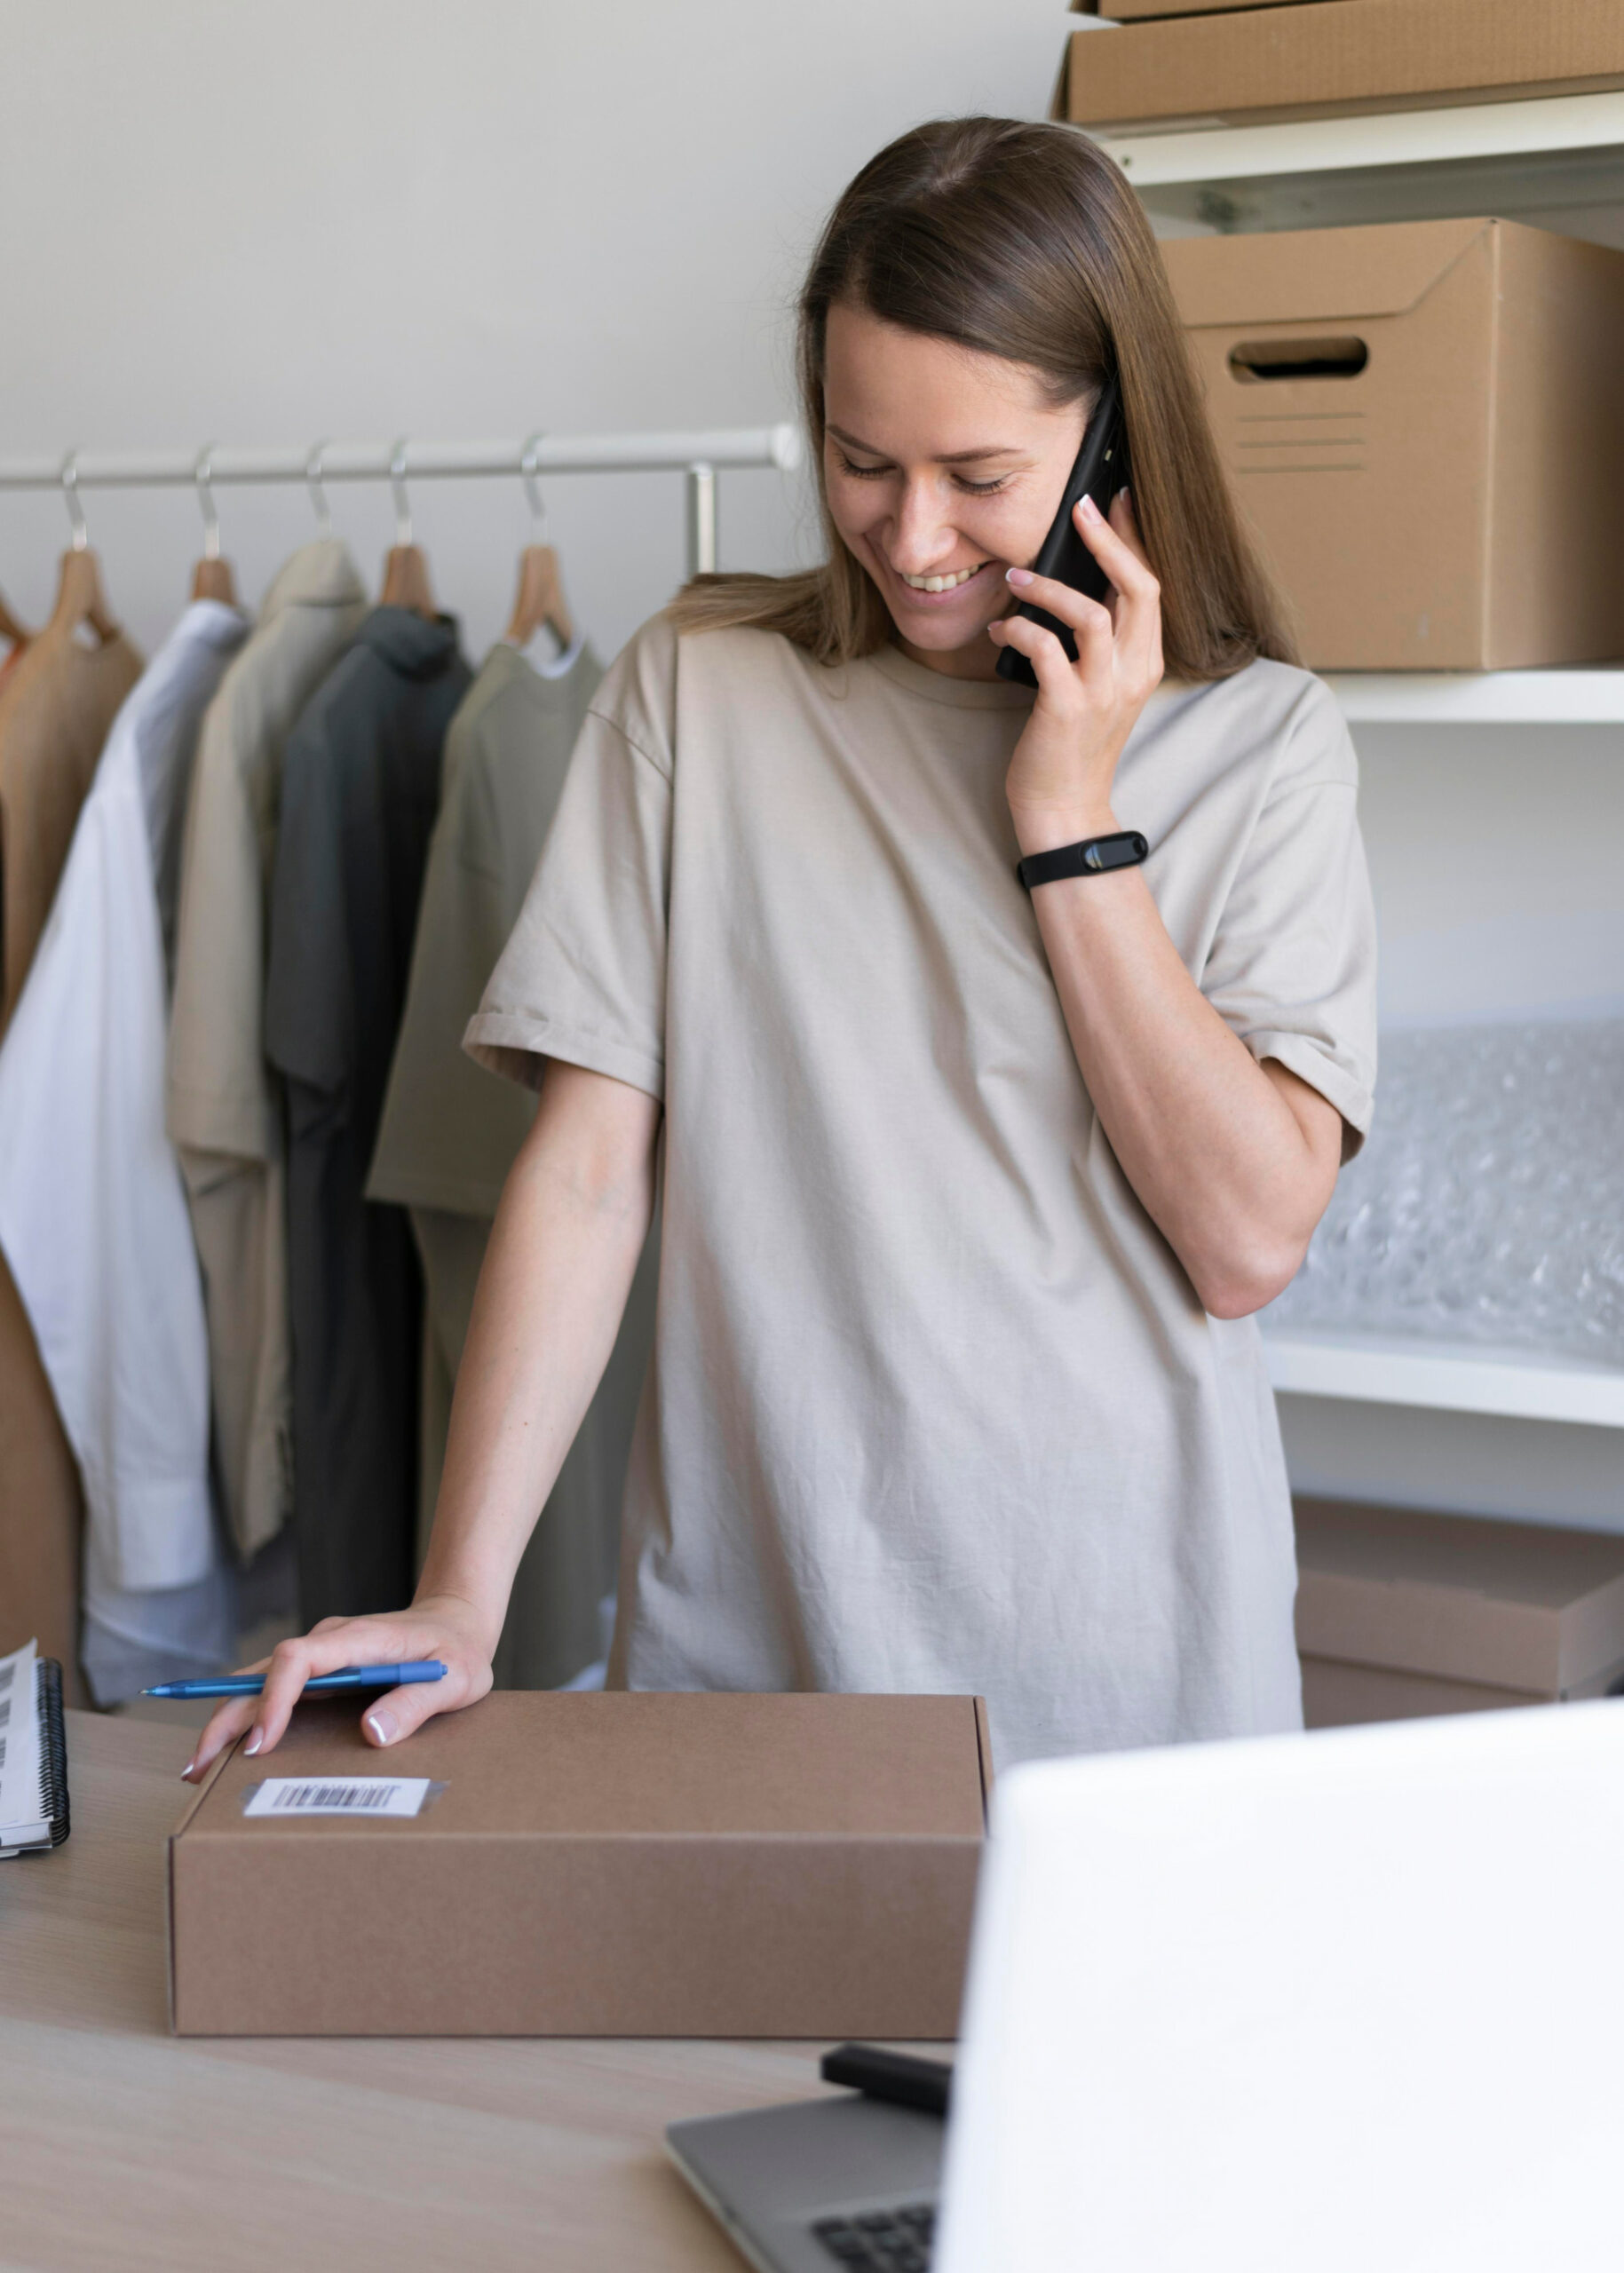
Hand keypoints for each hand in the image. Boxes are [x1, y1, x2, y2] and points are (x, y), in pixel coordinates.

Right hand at [180, 1592, 497, 1782]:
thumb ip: (416, 1703)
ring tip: (196, 1770)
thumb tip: (371, 1735)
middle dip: (227, 1718)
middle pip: (263, 1672)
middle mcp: (329, 1641)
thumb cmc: (459, 1651)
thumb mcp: (455, 1679)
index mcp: (359, 1639)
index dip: (274, 1699)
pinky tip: (227, 1752)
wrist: (457, 1622)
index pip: (299, 1659)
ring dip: (226, 1720)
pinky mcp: (319, 1671)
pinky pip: (273, 1690)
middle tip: (197, 1769)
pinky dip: (245, 1718)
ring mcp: (320, 1654)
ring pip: (258, 1681)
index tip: (262, 1745)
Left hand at [989, 489, 1162, 855]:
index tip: (1114, 500)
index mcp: (1144, 663)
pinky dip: (1018, 630)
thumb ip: (1094, 642)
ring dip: (1050, 588)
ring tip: (1016, 578)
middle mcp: (1132, 674)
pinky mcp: (1065, 709)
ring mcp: (1102, 692)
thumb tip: (1066, 585)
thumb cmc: (1069, 746)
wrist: (1063, 809)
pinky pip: (1045, 649)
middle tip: (1076, 509)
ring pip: (1090, 614)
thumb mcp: (1096, 688)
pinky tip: (998, 631)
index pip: (1150, 587)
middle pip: (1138, 588)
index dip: (1132, 540)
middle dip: (1106, 541)